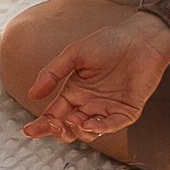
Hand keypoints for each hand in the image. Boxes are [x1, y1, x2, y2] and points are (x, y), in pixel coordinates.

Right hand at [21, 10, 169, 143]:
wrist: (141, 38)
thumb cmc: (109, 41)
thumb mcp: (75, 54)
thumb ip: (53, 73)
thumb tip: (32, 94)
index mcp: (74, 92)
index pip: (54, 114)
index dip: (42, 125)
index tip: (29, 130)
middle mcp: (89, 104)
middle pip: (68, 128)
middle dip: (58, 130)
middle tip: (53, 124)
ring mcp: (108, 109)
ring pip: (88, 132)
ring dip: (77, 130)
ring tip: (71, 120)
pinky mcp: (127, 111)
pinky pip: (112, 125)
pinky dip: (100, 128)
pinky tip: (88, 123)